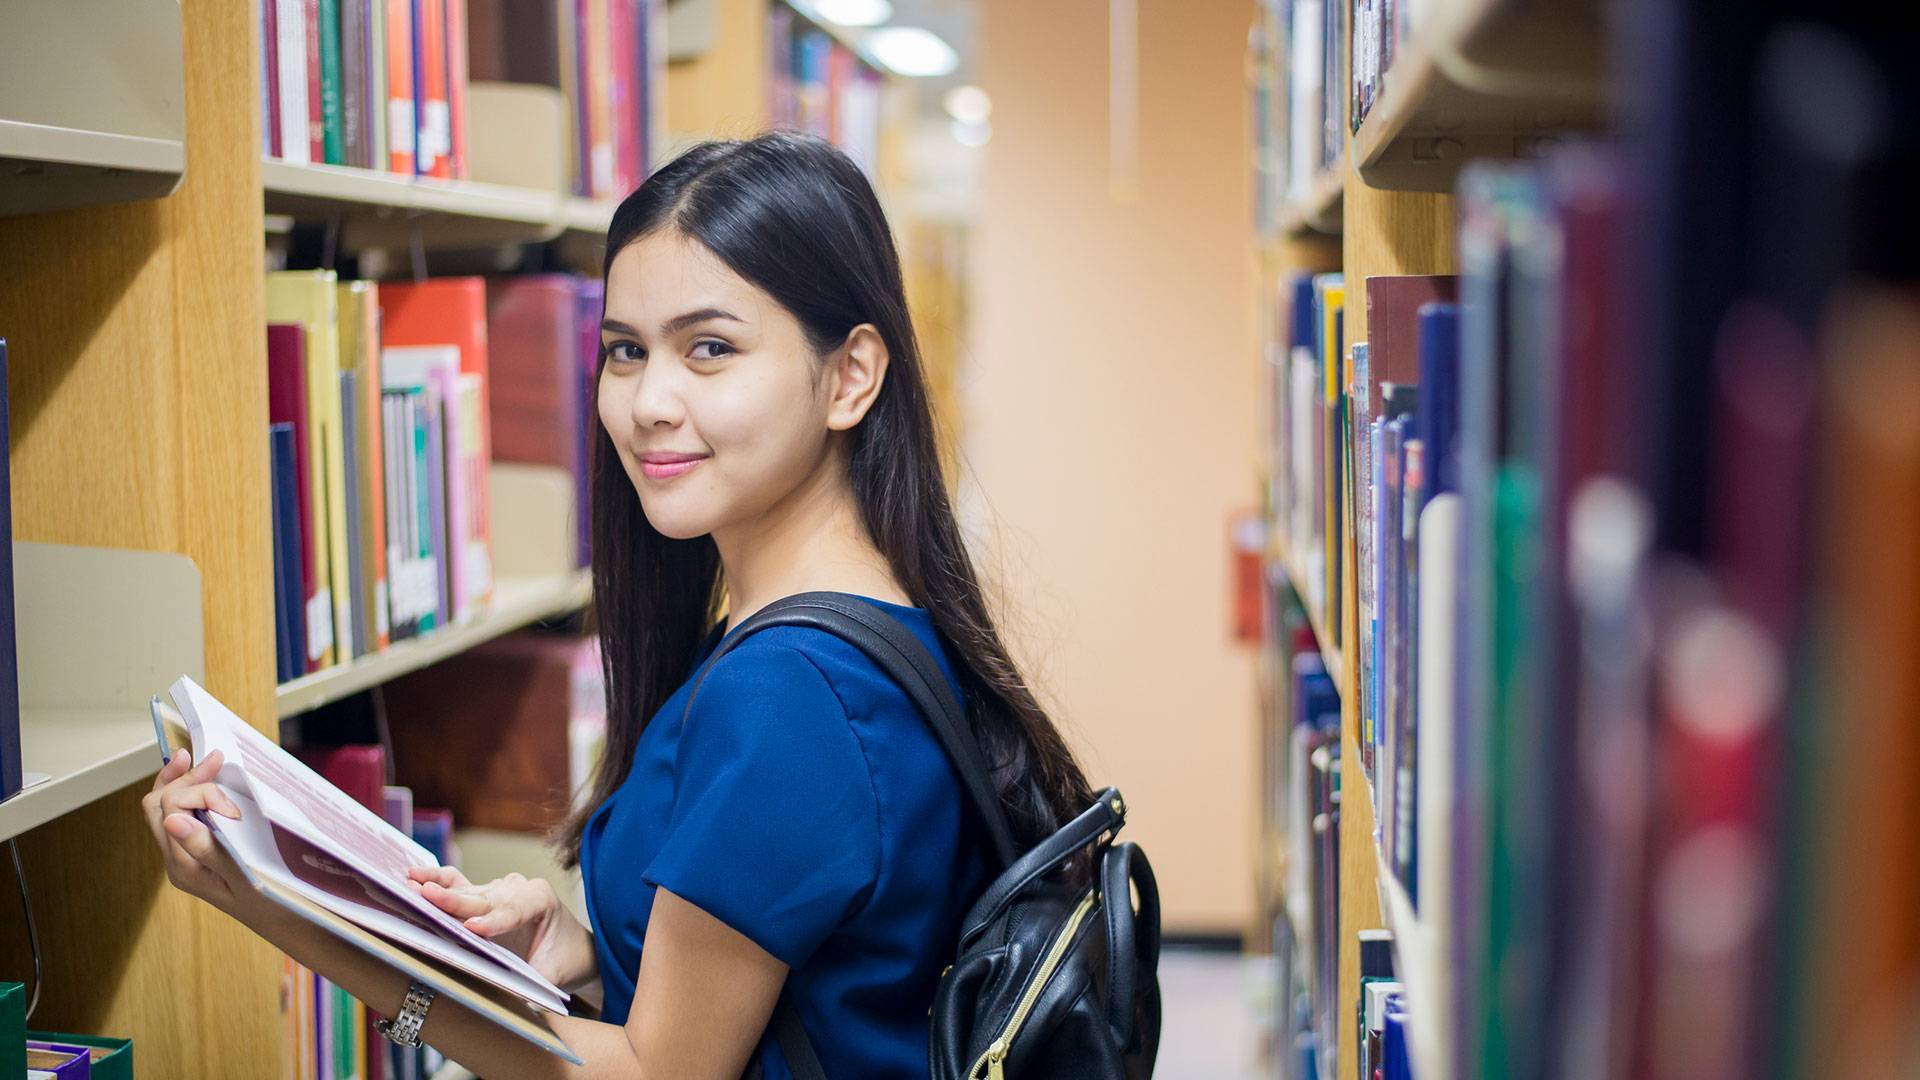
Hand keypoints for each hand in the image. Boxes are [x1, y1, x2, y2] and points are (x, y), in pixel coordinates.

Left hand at [142, 749, 252, 915]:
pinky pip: (179, 813)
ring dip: (187, 780)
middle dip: (188, 777)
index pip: (171, 808)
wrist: (277, 921)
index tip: (234, 805)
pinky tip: (206, 777)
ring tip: (211, 761)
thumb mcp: (242, 877)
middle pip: (160, 803)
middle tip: (218, 760)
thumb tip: (172, 819)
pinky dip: (191, 792)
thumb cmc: (267, 902)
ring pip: (165, 805)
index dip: (200, 793)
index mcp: (184, 866)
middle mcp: (176, 858)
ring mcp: (182, 854)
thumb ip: (206, 849)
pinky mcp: (194, 850)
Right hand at [407, 867, 596, 993]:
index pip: (513, 911)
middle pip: (484, 898)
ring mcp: (499, 888)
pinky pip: (459, 884)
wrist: (572, 949)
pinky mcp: (483, 894)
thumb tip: (511, 1004)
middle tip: (427, 897)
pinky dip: (437, 881)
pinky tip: (415, 877)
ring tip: (412, 887)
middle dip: (455, 901)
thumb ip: (533, 986)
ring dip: (439, 891)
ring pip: (467, 891)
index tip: (472, 929)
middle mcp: (518, 888)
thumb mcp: (554, 976)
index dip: (492, 921)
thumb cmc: (565, 960)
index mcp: (540, 899)